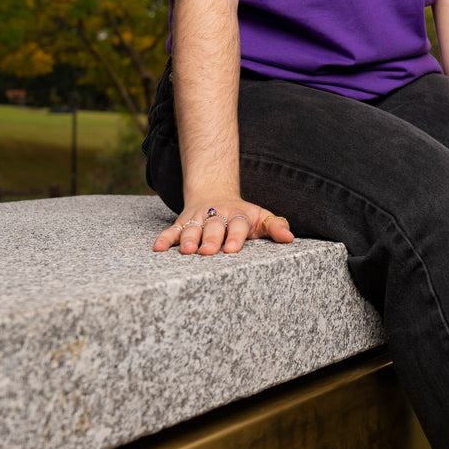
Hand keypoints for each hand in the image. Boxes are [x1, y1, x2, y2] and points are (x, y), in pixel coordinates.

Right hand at [154, 197, 293, 255]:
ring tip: (186, 251)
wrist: (215, 195)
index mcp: (238, 215)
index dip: (235, 237)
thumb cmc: (243, 216)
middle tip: (207, 252)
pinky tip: (158, 248)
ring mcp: (198, 219)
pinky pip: (172, 230)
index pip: (238, 226)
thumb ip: (275, 227)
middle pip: (214, 227)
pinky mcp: (182, 223)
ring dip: (188, 239)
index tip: (232, 250)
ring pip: (192, 228)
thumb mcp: (261, 218)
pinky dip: (165, 238)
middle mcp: (217, 216)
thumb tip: (290, 238)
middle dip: (210, 239)